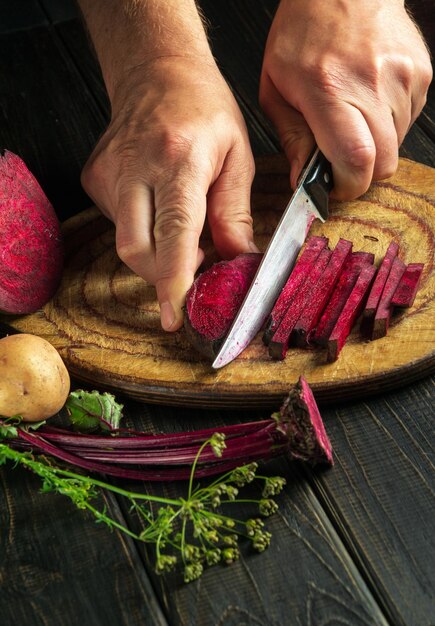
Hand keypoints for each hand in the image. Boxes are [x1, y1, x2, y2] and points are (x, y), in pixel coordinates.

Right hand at [81, 56, 254, 330]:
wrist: (156, 71)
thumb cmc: (204, 109)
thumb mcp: (237, 157)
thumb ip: (235, 215)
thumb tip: (239, 263)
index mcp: (180, 160)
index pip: (174, 231)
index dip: (174, 279)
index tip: (174, 315)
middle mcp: (137, 168)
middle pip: (136, 250)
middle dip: (162, 276)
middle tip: (191, 272)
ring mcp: (109, 173)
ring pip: (126, 242)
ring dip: (156, 251)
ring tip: (180, 223)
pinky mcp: (94, 178)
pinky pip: (119, 224)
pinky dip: (143, 230)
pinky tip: (157, 204)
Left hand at [259, 0, 431, 198]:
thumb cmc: (302, 35)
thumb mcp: (276, 89)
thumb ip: (291, 138)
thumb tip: (302, 180)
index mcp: (330, 90)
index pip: (356, 160)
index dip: (348, 186)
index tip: (334, 186)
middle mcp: (372, 84)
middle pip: (384, 163)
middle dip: (363, 175)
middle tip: (341, 162)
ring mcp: (403, 78)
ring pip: (397, 145)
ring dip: (375, 147)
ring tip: (353, 120)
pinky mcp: (421, 74)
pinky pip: (408, 121)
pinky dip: (389, 125)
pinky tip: (369, 102)